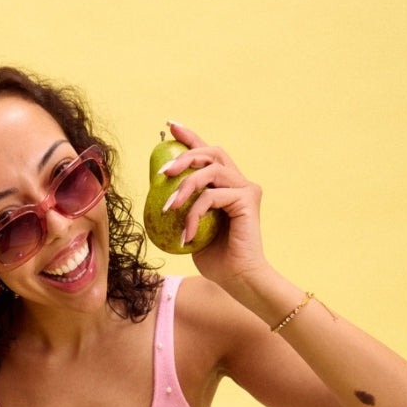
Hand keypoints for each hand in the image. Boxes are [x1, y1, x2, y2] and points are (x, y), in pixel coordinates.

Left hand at [159, 123, 267, 288]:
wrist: (237, 280)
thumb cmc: (216, 260)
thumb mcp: (190, 228)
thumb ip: (183, 208)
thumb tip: (159, 194)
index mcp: (226, 186)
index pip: (208, 153)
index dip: (190, 136)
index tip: (170, 126)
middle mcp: (238, 182)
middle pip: (211, 152)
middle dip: (184, 157)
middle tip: (163, 173)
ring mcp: (245, 189)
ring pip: (210, 171)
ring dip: (185, 186)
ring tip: (169, 207)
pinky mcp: (247, 199)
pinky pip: (212, 196)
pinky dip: (195, 214)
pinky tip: (189, 235)